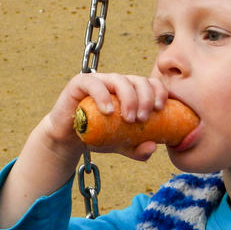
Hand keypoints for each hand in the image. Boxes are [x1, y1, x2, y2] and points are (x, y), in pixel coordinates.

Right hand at [48, 72, 168, 160]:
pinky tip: (108, 111)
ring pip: (119, 80)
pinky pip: (93, 84)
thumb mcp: (123, 146)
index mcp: (131, 91)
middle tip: (142, 119)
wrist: (70, 140)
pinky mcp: (79, 84)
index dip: (159, 92)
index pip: (151, 83)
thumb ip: (139, 149)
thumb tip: (153, 147)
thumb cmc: (99, 136)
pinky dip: (103, 96)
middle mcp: (116, 82)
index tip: (160, 109)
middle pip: (138, 80)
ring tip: (128, 119)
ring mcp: (99, 81)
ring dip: (129, 98)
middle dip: (145, 98)